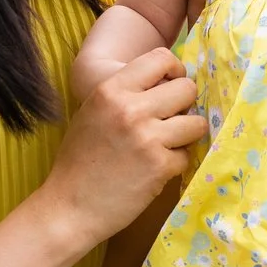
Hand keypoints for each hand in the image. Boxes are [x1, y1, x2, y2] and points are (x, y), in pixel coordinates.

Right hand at [40, 49, 203, 245]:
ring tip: (168, 145)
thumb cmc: (79, 161)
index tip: (171, 88)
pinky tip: (155, 170)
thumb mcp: (93, 112)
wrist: (68, 208)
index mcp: (111, 89)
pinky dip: (175, 164)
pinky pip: (187, 155)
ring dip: (187, 135)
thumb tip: (168, 82)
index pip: (162, 58)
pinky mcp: (160, 166)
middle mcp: (130, 108)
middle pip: (187, 88)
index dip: (175, 72)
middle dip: (185, 105)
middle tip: (172, 121)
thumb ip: (126, 94)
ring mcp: (147, 137)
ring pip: (197, 123)